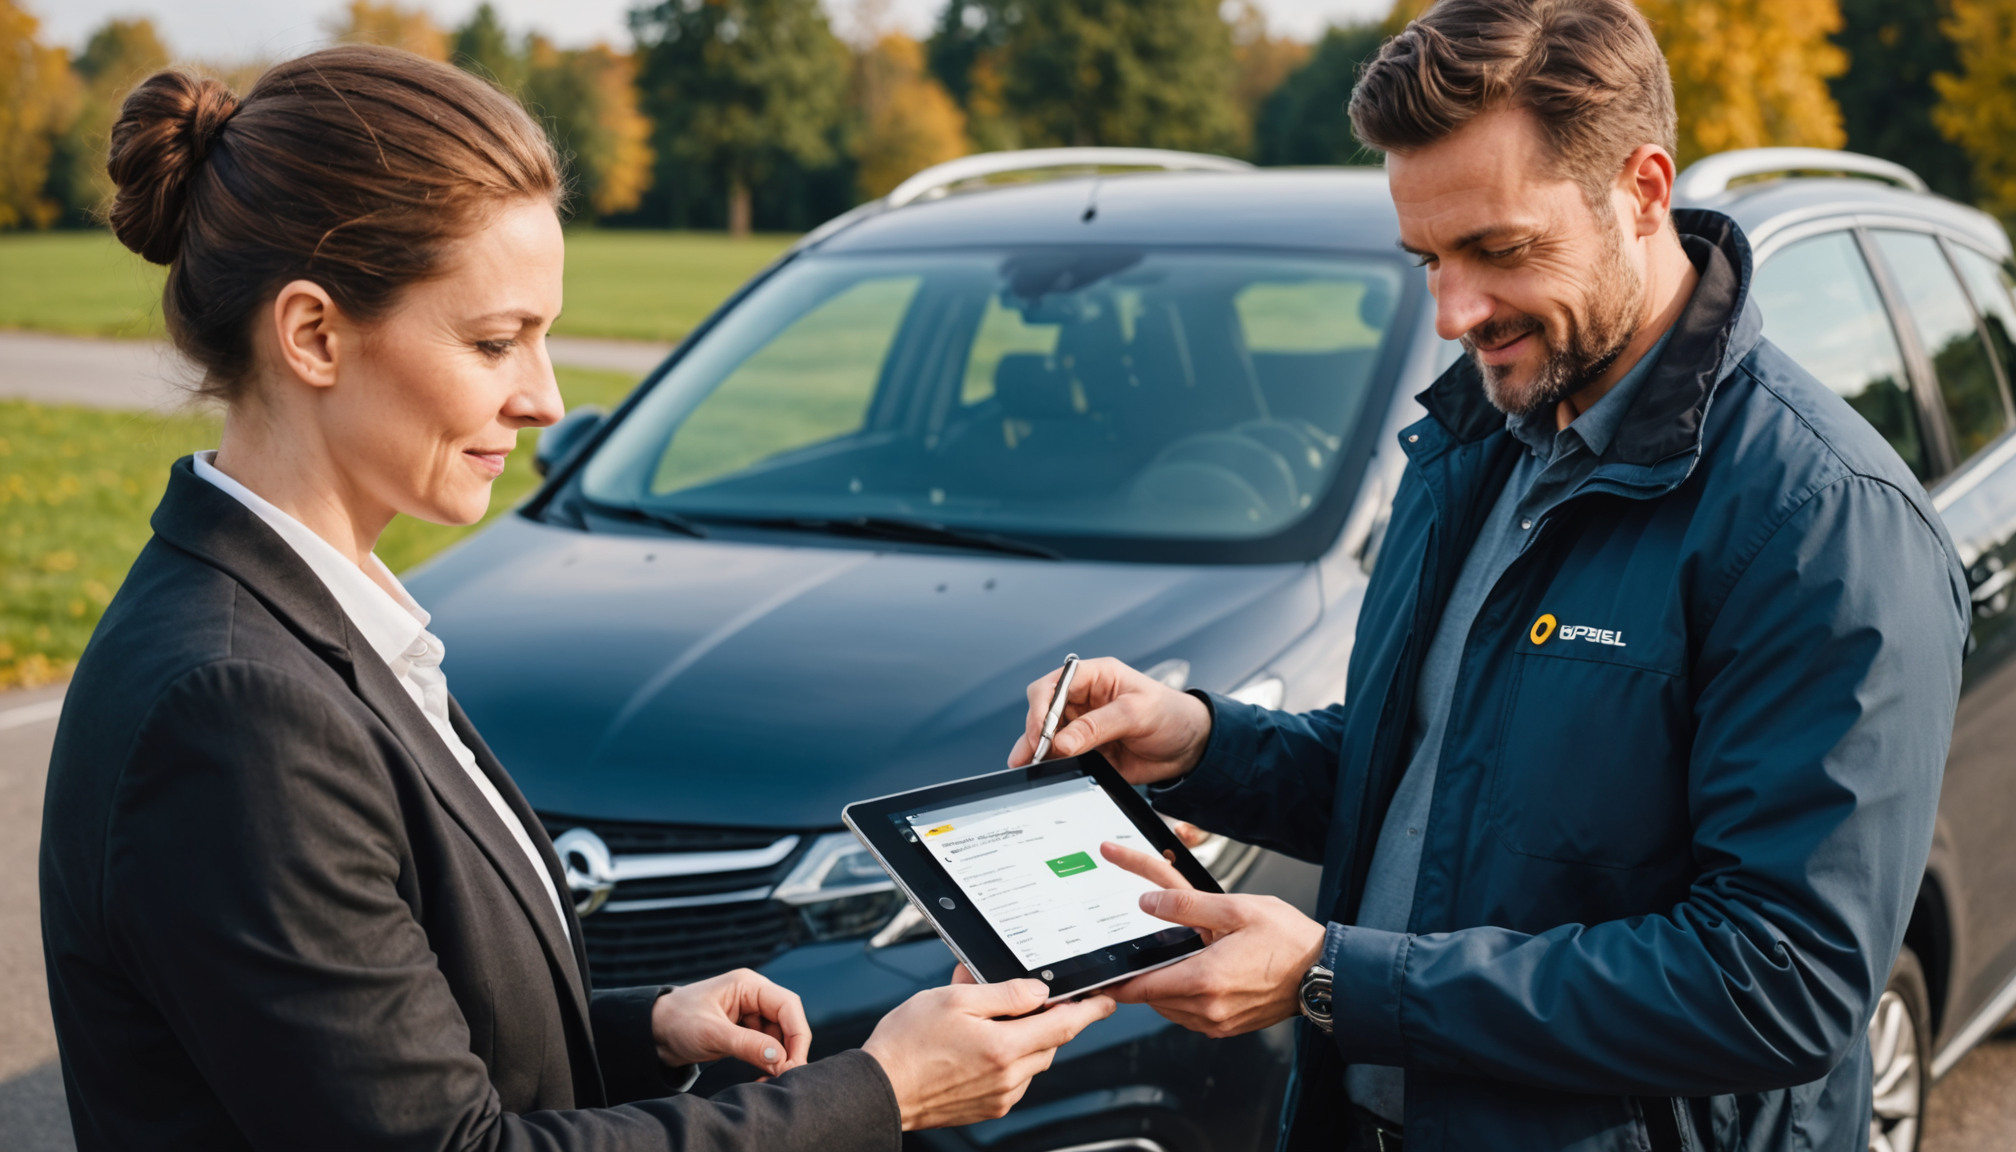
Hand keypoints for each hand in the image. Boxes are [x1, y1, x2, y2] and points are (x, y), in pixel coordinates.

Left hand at [651, 968, 810, 1078]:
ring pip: (779, 1036)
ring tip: (768, 1080)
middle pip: (787, 1021)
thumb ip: (747, 1045)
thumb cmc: (675, 1022)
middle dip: (790, 1049)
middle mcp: (753, 996)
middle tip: (784, 1077)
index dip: (797, 1034)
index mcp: (748, 985)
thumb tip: (780, 1060)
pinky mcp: (743, 1031)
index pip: (788, 1006)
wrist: (650, 1034)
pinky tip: (761, 1075)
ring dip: (778, 1058)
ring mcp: (749, 1014)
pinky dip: (767, 1061)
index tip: (793, 1064)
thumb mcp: (711, 1034)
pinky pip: (766, 1045)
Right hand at [863, 976, 1114, 1129]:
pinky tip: (975, 1047)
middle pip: (1049, 1043)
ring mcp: (1000, 1096)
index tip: (1105, 1001)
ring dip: (1023, 1039)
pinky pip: (1014, 1079)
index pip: (1064, 1026)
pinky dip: (1007, 1059)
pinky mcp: (988, 1108)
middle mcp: (1008, 1077)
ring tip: (983, 1021)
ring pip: (1031, 1061)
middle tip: (1018, 998)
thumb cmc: (907, 1043)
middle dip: (1045, 1019)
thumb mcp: (954, 999)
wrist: (879, 1088)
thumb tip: (1038, 992)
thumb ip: (1004, 994)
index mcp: (1004, 1047)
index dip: (1089, 1010)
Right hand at [1008, 657, 1213, 785]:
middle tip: (1033, 755)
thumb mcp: (1136, 714)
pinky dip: (1050, 765)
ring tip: (1028, 767)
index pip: (1055, 685)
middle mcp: (1084, 700)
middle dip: (1035, 732)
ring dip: (1036, 750)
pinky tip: (1042, 773)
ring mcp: (1084, 727)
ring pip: (1047, 736)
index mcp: (1096, 677)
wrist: (1192, 748)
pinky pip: (1061, 757)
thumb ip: (1097, 727)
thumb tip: (1061, 743)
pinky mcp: (1087, 751)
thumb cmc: (1172, 716)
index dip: (1041, 706)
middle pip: (1044, 711)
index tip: (1040, 731)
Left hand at [1098, 840, 1324, 1037]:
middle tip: (1150, 952)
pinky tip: (1200, 975)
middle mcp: (1208, 1008)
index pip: (1141, 988)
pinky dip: (1185, 999)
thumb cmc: (1288, 940)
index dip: (1117, 981)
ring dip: (1165, 988)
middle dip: (1145, 977)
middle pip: (1152, 999)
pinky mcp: (1228, 1028)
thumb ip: (1185, 904)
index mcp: (1204, 979)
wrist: (1325, 972)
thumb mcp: (1234, 909)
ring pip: (1170, 1009)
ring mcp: (1218, 1023)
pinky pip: (1190, 1017)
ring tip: (1183, 958)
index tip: (1101, 975)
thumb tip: (1148, 901)